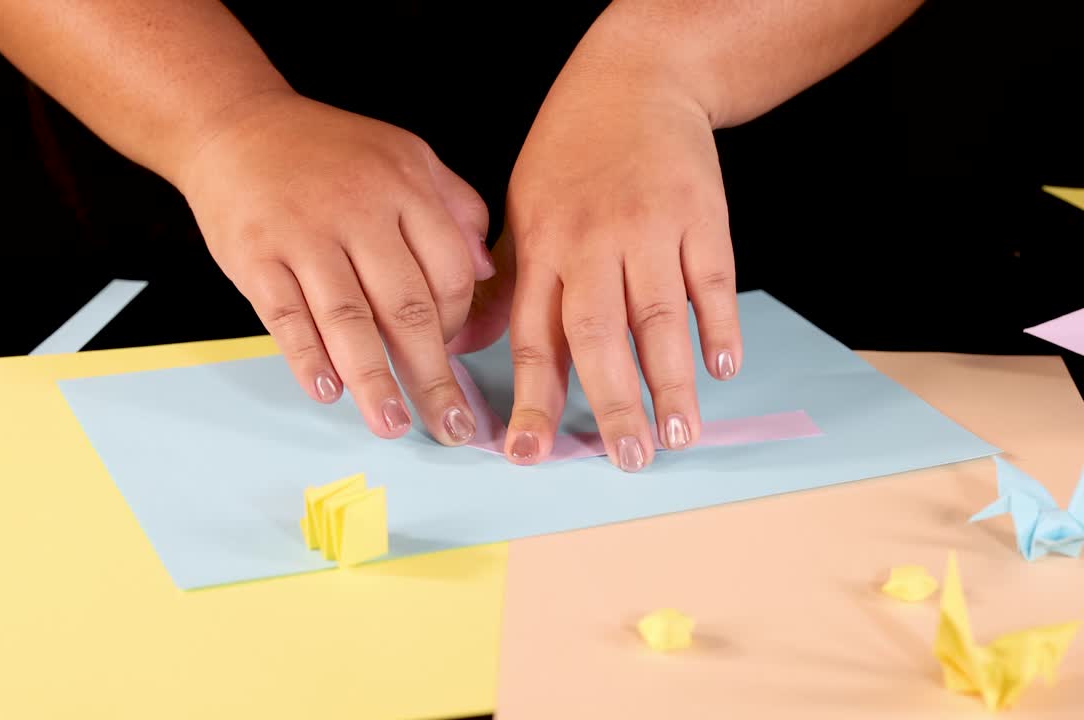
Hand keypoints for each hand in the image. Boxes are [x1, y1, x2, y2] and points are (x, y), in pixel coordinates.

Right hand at [177, 90, 494, 444]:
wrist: (234, 125)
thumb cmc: (327, 153)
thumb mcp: (405, 157)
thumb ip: (454, 207)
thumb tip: (488, 273)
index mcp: (405, 187)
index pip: (451, 270)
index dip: (460, 322)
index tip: (456, 357)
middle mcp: (359, 210)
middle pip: (407, 306)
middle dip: (432, 375)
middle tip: (451, 425)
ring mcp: (304, 234)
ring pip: (348, 320)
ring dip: (374, 381)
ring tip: (393, 425)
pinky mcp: (255, 255)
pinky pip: (286, 316)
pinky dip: (307, 358)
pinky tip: (327, 392)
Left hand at [496, 40, 742, 471]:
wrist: (635, 82)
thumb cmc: (569, 155)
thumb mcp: (519, 208)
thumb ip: (505, 283)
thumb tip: (464, 346)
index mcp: (542, 248)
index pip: (533, 337)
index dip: (531, 399)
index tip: (529, 452)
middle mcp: (592, 243)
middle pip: (598, 336)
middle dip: (611, 403)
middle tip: (628, 460)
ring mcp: (649, 228)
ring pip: (659, 316)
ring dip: (671, 380)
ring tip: (679, 434)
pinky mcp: (700, 215)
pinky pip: (712, 279)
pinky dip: (718, 324)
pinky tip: (722, 368)